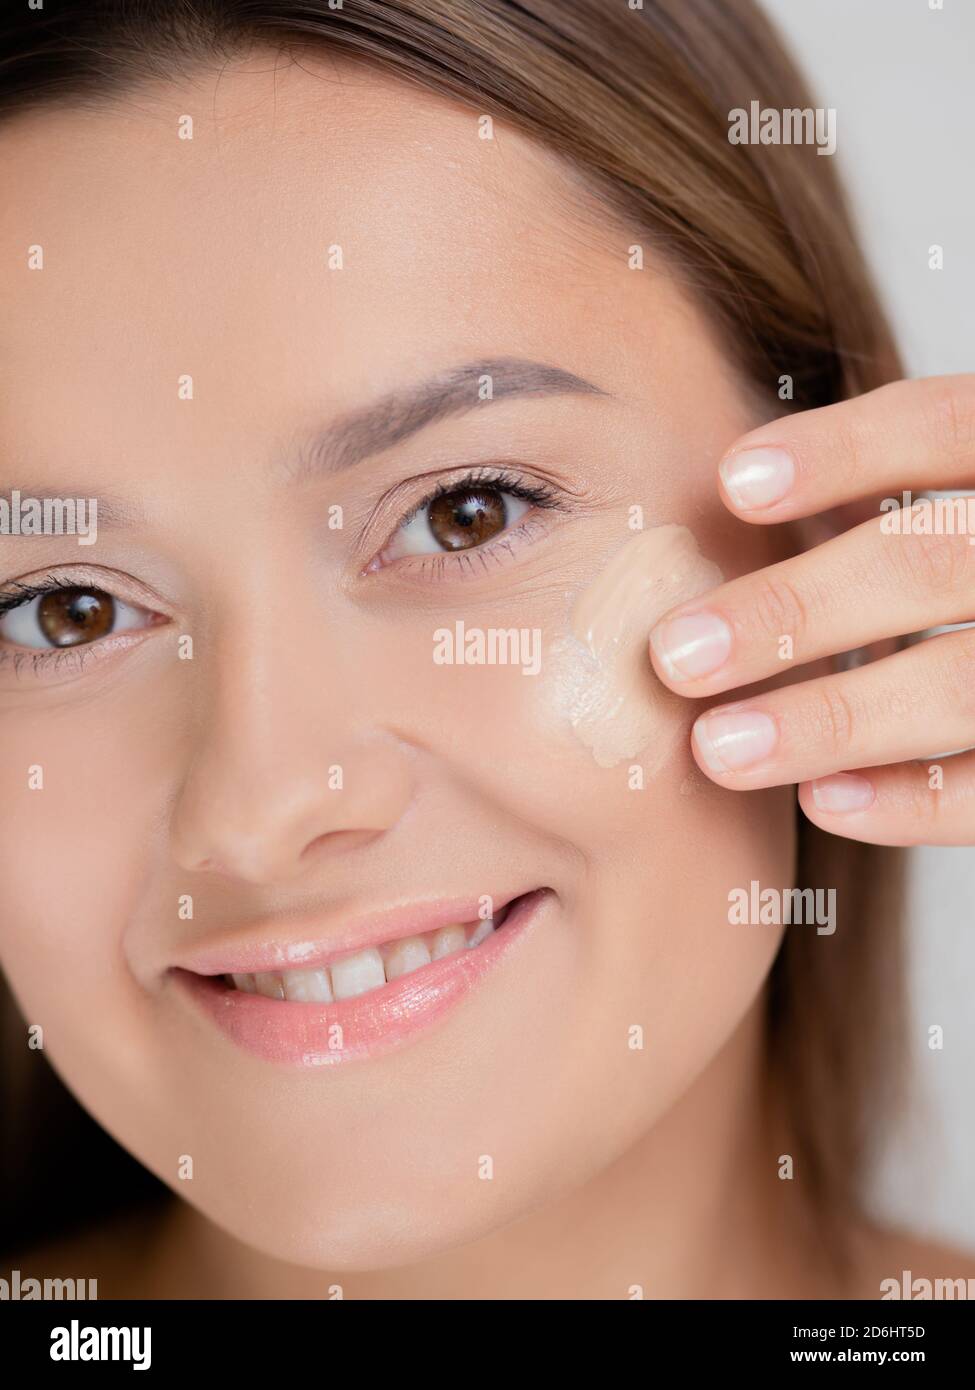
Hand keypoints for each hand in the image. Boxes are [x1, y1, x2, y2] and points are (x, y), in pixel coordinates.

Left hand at [647, 375, 974, 845]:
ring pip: (960, 685)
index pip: (946, 428)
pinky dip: (912, 800)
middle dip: (794, 609)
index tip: (731, 483)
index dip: (843, 451)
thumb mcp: (955, 510)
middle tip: (676, 655)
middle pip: (931, 563)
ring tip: (719, 748)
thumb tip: (730, 503)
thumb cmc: (968, 579)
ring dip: (831, 718)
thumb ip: (886, 501)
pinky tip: (821, 799)